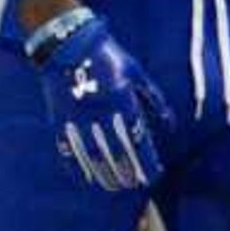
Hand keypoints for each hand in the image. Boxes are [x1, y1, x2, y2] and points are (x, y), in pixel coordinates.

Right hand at [28, 7, 169, 192]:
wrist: (67, 44)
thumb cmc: (108, 57)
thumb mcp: (136, 74)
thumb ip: (154, 100)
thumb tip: (170, 126)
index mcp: (122, 100)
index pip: (137, 139)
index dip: (147, 160)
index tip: (155, 175)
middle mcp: (100, 112)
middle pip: (116, 151)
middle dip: (129, 171)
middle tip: (137, 184)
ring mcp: (76, 116)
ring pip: (92, 154)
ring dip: (105, 173)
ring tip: (116, 186)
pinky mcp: (58, 118)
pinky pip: (67, 148)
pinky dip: (76, 165)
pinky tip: (86, 178)